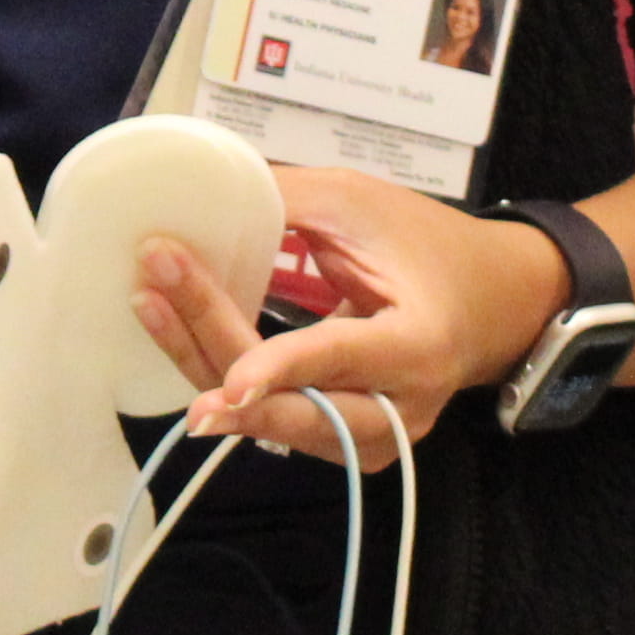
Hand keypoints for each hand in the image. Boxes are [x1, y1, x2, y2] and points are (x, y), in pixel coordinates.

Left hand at [131, 164, 566, 461]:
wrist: (488, 301)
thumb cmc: (427, 244)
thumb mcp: (361, 205)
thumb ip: (286, 203)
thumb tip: (199, 193)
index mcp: (418, 347)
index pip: (338, 362)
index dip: (278, 371)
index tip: (222, 386)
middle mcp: (399, 408)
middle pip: (288, 404)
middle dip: (210, 351)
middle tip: (148, 294)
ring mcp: (371, 437)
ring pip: (267, 416)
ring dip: (200, 359)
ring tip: (147, 299)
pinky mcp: (344, 441)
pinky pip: (271, 416)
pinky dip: (220, 375)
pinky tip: (175, 328)